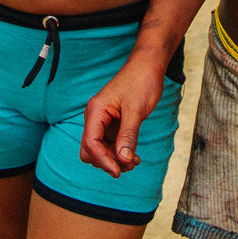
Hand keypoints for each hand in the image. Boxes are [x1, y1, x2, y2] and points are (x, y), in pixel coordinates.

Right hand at [78, 54, 165, 177]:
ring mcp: (103, 122)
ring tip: (135, 162)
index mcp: (96, 111)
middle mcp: (96, 117)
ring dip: (115, 159)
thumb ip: (128, 135)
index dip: (102, 160)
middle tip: (128, 165)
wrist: (147, 66)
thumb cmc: (141, 82)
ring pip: (101, 150)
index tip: (119, 172)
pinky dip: (120, 153)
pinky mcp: (113, 124)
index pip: (90, 143)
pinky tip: (134, 157)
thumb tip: (123, 160)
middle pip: (90, 150)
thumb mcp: (136, 110)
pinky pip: (111, 145)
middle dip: (106, 161)